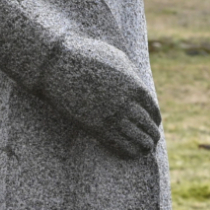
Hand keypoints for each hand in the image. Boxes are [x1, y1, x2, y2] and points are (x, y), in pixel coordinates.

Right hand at [39, 33, 161, 158]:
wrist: (55, 64)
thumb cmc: (84, 55)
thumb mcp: (116, 58)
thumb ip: (131, 73)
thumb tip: (140, 86)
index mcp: (134, 85)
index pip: (152, 109)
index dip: (155, 119)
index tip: (154, 123)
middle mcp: (125, 103)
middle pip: (147, 125)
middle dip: (152, 135)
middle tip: (152, 140)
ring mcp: (111, 116)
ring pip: (136, 138)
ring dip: (144, 145)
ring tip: (145, 149)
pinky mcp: (94, 126)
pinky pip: (117, 143)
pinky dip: (128, 151)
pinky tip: (132, 153)